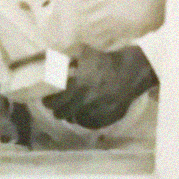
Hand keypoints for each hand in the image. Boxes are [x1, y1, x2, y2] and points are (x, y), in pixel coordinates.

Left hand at [42, 45, 157, 129]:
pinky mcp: (106, 118)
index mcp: (78, 86)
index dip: (48, 102)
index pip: (55, 101)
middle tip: (58, 106)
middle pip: (62, 114)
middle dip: (58, 110)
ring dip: (72, 115)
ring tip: (72, 109)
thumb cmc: (106, 61)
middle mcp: (85, 101)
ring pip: (75, 120)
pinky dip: (85, 120)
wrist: (131, 71)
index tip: (47, 100)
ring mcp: (96, 111)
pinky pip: (89, 124)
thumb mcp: (85, 54)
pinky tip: (85, 113)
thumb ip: (68, 57)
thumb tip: (51, 57)